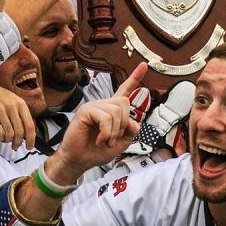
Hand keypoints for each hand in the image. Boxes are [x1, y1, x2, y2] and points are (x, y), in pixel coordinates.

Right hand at [0, 80, 35, 150]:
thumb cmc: (0, 97)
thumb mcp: (15, 101)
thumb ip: (21, 115)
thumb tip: (28, 133)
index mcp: (21, 104)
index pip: (30, 125)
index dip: (31, 139)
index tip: (29, 146)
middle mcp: (11, 107)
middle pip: (20, 132)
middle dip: (18, 142)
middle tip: (16, 146)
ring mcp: (0, 111)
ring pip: (9, 133)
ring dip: (9, 140)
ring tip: (6, 140)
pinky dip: (1, 138)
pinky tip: (0, 137)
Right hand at [45, 63, 146, 182]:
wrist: (80, 160)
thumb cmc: (97, 151)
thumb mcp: (122, 143)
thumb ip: (131, 131)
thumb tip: (134, 121)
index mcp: (113, 111)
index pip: (125, 90)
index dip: (135, 78)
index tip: (144, 65)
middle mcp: (104, 105)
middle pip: (124, 102)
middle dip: (123, 124)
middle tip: (114, 138)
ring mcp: (94, 106)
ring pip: (116, 111)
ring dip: (114, 132)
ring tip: (105, 140)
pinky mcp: (85, 111)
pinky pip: (105, 118)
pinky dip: (106, 133)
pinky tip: (99, 139)